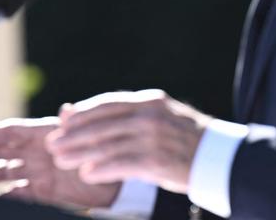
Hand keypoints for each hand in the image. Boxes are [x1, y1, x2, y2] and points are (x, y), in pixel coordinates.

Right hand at [0, 116, 120, 208]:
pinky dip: (4, 196)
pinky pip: (19, 193)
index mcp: (44, 134)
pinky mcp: (44, 192)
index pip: (10, 132)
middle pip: (2, 151)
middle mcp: (37, 152)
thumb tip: (67, 110)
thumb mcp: (90, 136)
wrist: (120, 183)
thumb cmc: (104, 153)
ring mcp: (39, 172)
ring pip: (5, 173)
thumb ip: (74, 126)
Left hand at [45, 89, 210, 193]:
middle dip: (73, 135)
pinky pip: (122, 164)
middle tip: (53, 145)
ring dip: (80, 153)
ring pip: (107, 145)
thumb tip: (70, 110)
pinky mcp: (157, 161)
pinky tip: (87, 174)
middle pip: (101, 124)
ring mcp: (154, 137)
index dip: (82, 114)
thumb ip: (120, 115)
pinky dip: (102, 169)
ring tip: (62, 160)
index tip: (63, 123)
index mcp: (150, 101)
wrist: (222, 158)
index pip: (107, 104)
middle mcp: (150, 115)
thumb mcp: (156, 118)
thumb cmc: (183, 139)